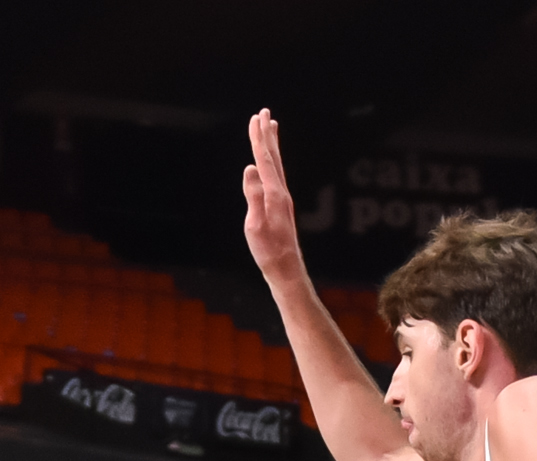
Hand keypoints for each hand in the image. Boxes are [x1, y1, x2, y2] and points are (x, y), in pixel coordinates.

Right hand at [242, 109, 306, 283]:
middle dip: (267, 134)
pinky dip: (272, 163)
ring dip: (272, 146)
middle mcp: (281, 194)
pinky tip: (269, 164)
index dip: (258, 138)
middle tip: (265, 113)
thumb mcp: (255, 226)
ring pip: (277, 166)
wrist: (286, 272)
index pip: (264, 160)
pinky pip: (276, 177)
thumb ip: (253, 196)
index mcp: (274, 195)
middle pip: (273, 157)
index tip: (256, 118)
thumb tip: (250, 168)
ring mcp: (283, 201)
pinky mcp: (281, 209)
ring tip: (272, 129)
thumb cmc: (269, 253)